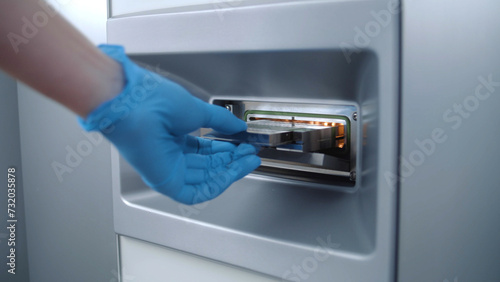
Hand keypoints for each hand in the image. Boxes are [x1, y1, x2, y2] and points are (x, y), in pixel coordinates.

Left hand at [79, 45, 260, 204]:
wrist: (135, 103)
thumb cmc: (154, 101)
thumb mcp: (197, 110)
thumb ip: (221, 122)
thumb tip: (239, 127)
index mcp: (174, 137)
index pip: (205, 151)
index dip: (227, 150)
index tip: (244, 146)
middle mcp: (171, 154)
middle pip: (208, 166)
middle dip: (232, 162)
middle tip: (250, 155)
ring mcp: (168, 169)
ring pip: (205, 180)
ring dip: (229, 172)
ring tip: (247, 161)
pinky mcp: (166, 182)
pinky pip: (195, 192)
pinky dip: (216, 185)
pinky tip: (232, 174)